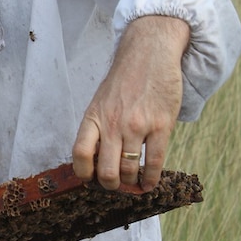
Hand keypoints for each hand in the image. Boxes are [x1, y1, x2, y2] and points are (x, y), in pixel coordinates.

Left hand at [72, 15, 189, 190]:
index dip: (83, 173)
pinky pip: (154, 162)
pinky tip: (150, 184)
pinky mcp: (161, 125)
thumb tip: (94, 160)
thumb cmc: (123, 81)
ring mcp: (137, 125)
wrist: (148, 55)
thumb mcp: (100, 101)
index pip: (80, 154)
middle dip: (110, 185)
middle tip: (115, 186)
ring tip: (132, 183)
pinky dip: (151, 179)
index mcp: (94, 117)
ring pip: (130, 170)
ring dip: (130, 183)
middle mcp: (113, 124)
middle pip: (106, 170)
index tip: (90, 179)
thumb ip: (97, 127)